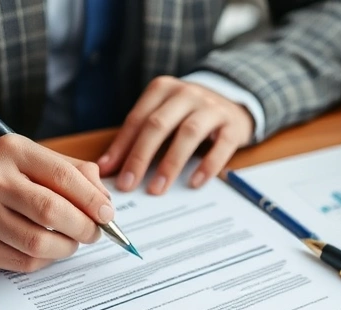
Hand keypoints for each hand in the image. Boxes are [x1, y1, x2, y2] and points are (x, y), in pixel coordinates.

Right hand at [0, 134, 113, 272]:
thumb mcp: (28, 156)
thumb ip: (71, 171)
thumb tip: (104, 201)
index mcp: (10, 152)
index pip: (62, 176)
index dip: (92, 199)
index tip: (107, 213)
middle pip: (52, 212)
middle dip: (84, 227)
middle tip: (94, 231)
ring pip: (40, 244)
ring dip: (67, 247)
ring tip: (72, 240)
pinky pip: (24, 263)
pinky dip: (46, 259)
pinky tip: (48, 248)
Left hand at [98, 76, 254, 194]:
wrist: (232, 102)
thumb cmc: (188, 115)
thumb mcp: (162, 116)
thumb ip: (137, 137)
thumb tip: (107, 167)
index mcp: (163, 89)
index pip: (138, 119)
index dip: (122, 147)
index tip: (110, 173)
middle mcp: (186, 94)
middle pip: (158, 125)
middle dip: (140, 157)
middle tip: (129, 184)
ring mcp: (211, 107)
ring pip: (188, 133)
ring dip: (170, 163)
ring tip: (158, 189)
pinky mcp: (232, 125)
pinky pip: (221, 146)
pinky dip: (208, 165)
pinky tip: (195, 183)